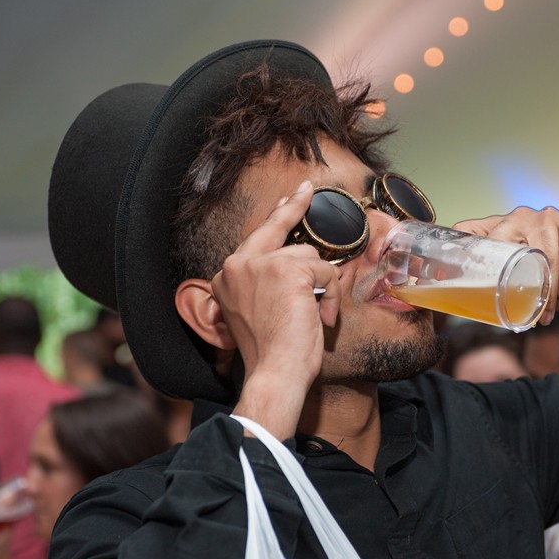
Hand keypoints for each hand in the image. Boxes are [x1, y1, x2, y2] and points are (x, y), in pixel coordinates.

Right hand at [209, 181, 341, 437]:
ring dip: (322, 287)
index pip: (256, 238)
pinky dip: (331, 296)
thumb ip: (265, 286)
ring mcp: (262, 263)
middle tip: (307, 187)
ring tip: (314, 316)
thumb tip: (299, 261)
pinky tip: (320, 317)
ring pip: (310, 257)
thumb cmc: (270, 352)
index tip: (286, 198)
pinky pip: (326, 271)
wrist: (273, 372)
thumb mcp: (257, 312)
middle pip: (276, 228)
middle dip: (293, 207)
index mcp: (226, 276)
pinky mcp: (288, 269)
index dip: (276, 217)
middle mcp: (238, 264)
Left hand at [453, 206, 558, 322]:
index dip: (458, 247)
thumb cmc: (548, 281)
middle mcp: (521, 217)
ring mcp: (548, 219)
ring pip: (541, 256)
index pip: (472, 231)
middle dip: (511, 277)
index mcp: (501, 227)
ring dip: (544, 289)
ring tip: (544, 311)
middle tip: (514, 303)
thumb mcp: (518, 282)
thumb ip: (494, 285)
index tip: (443, 275)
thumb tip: (457, 303)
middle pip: (505, 241)